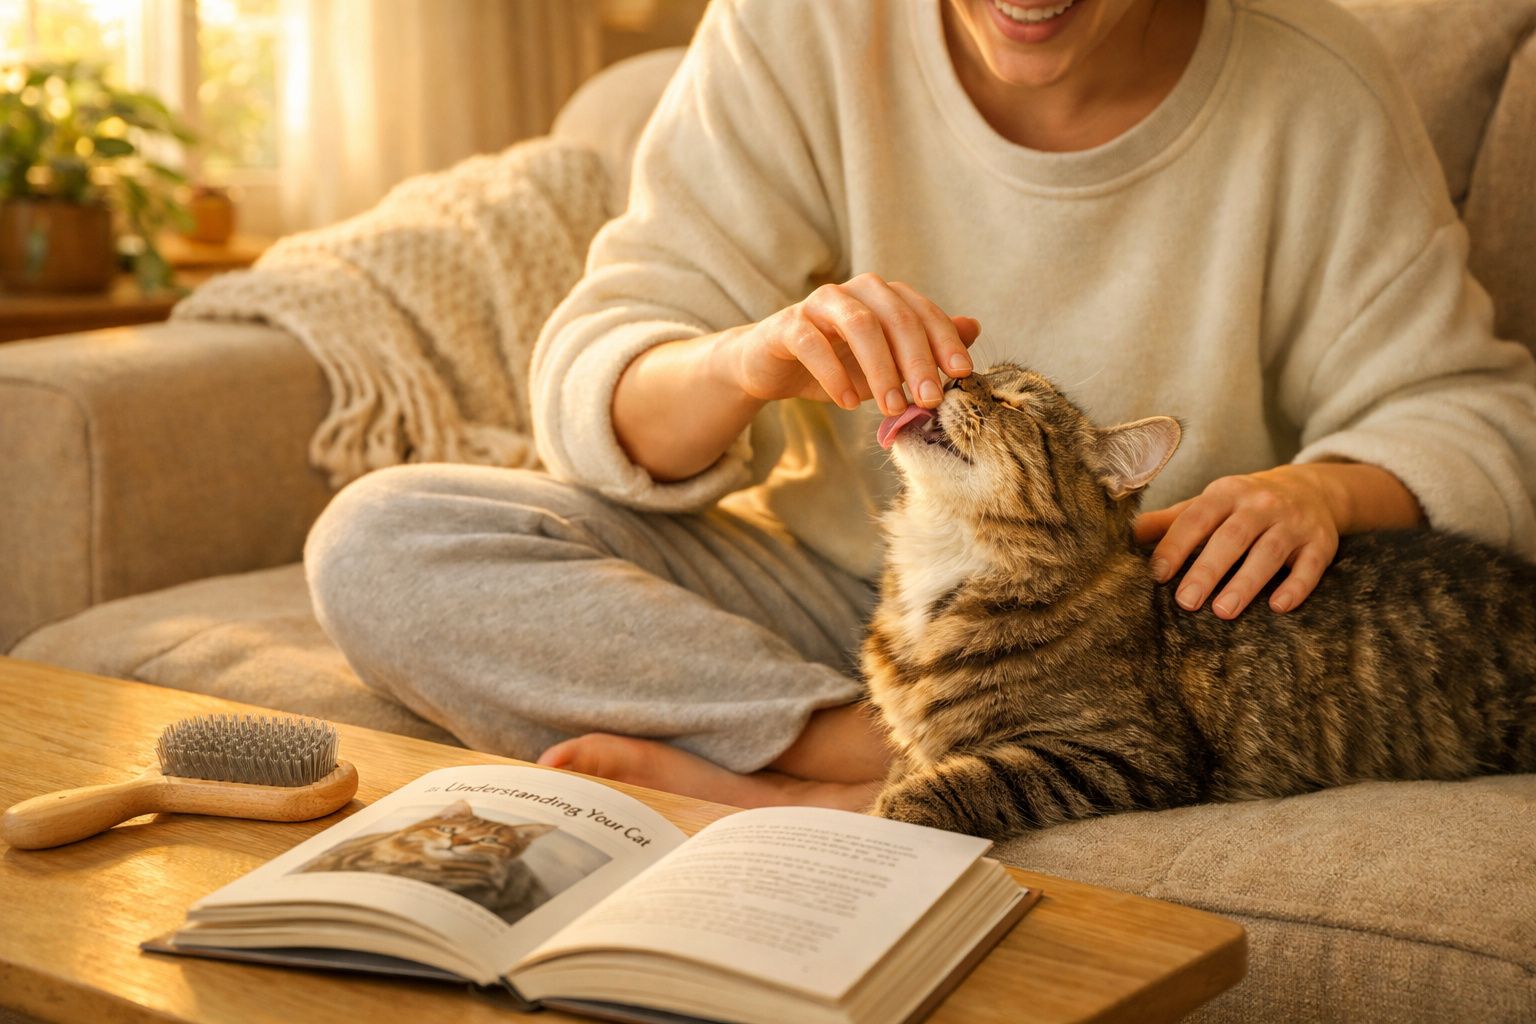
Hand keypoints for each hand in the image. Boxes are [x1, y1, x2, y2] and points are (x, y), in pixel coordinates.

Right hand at [728, 272, 980, 415]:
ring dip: (881, 369)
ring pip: (859, 325)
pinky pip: (813, 343)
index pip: (924, 313)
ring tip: (891, 408)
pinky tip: (848, 403)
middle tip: (930, 401)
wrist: (774, 366)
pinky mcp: (787, 324)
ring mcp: (820, 303)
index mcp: (886, 296)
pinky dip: (834, 374)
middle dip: (918, 361)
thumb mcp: (887, 362)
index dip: (946, 342)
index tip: (962, 375)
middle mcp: (858, 291)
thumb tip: (974, 328)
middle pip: (897, 318)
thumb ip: (926, 346)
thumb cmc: (838, 363)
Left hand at [1133, 465, 1341, 617]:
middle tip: (1186, 602)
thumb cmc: (1244, 506)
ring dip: (1246, 582)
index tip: (1157, 574)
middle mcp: (1261, 504)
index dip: (1176, 545)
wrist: (1311, 490)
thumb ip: (1171, 521)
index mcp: (1226, 493)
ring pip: (1269, 552)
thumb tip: (1124, 535)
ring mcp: (1293, 523)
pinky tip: (1279, 607)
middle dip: (1208, 569)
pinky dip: (1296, 586)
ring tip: (1223, 612)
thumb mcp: (1209, 505)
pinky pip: (1310, 566)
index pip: (1197, 518)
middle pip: (1232, 537)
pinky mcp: (1320, 543)